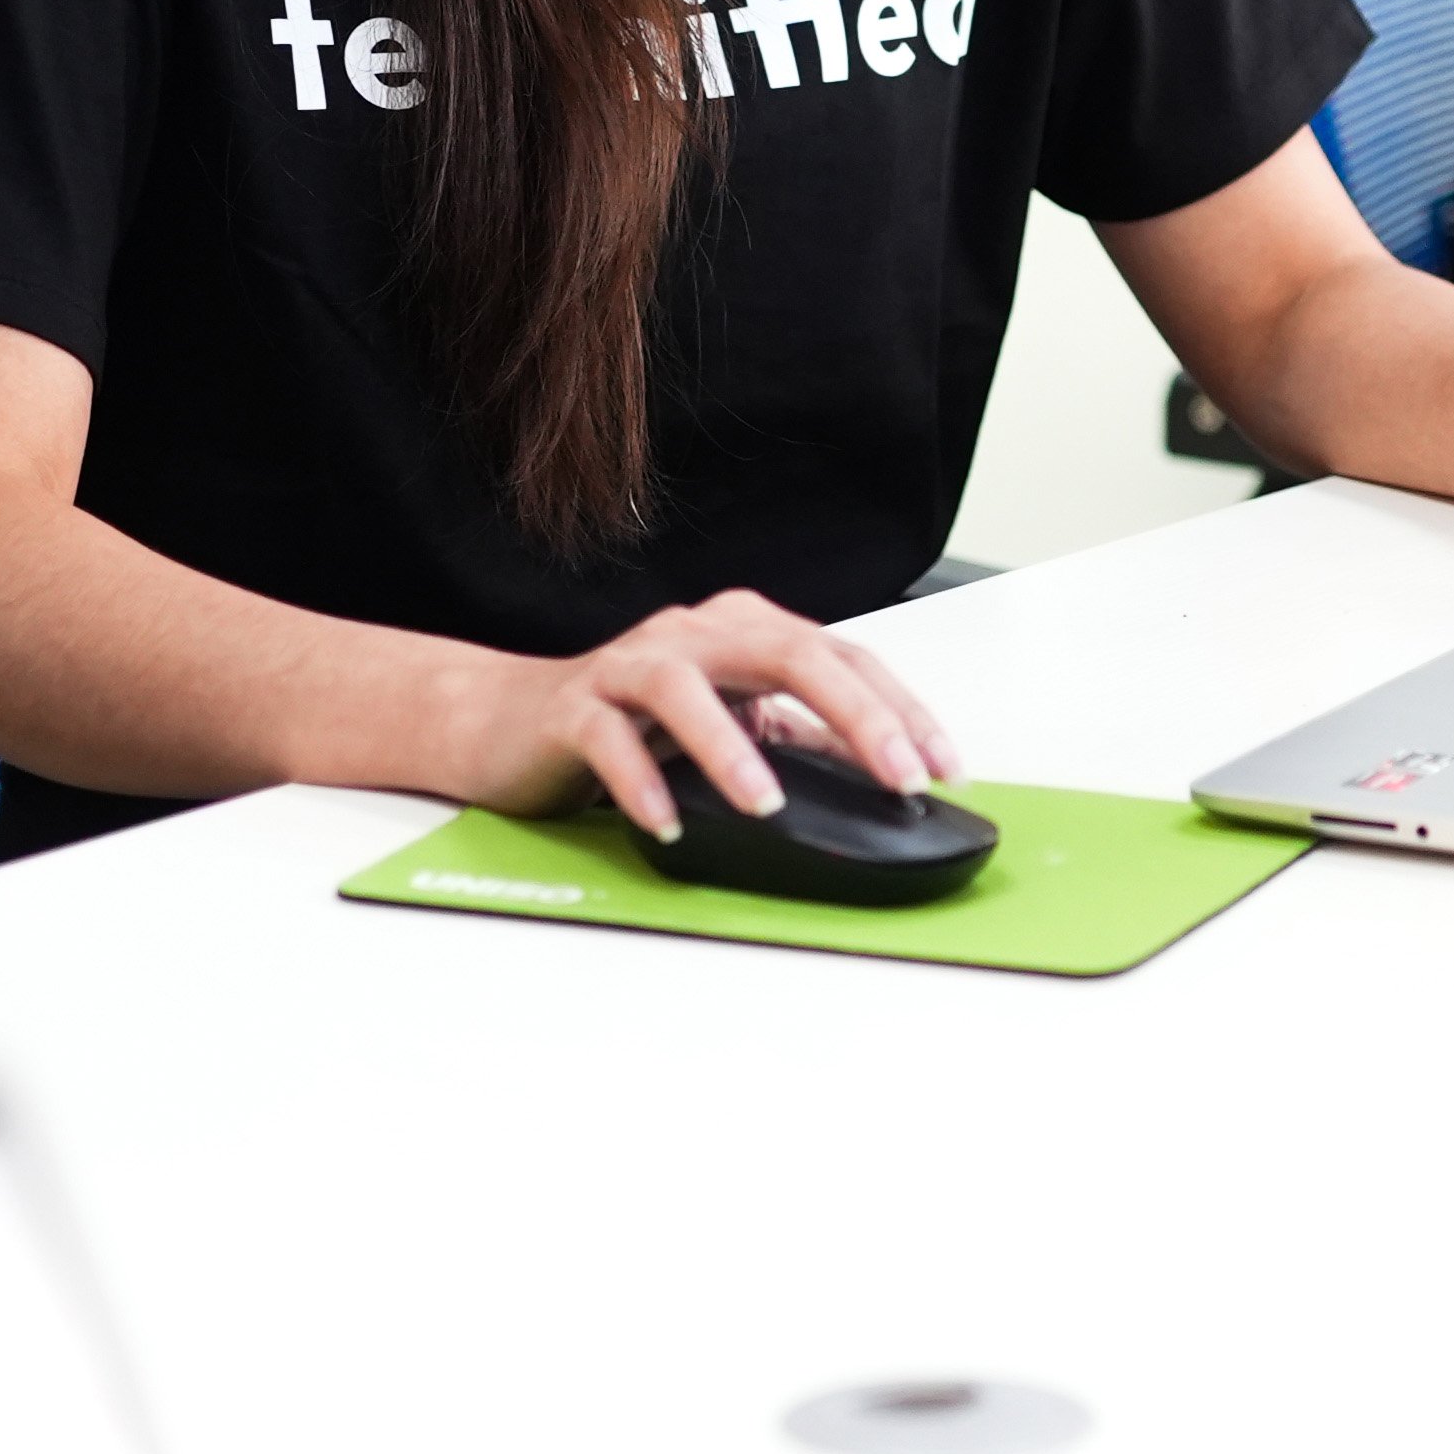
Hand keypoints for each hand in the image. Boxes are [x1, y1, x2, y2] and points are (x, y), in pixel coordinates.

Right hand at [439, 591, 954, 836]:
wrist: (507, 721)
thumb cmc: (629, 721)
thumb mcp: (731, 722)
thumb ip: (798, 733)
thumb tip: (881, 762)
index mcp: (743, 631)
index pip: (842, 657)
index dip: (900, 709)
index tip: (946, 767)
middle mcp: (693, 634)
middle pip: (787, 653)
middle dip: (855, 717)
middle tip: (900, 777)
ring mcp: (629, 665)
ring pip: (685, 687)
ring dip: (731, 749)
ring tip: (767, 805)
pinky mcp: (573, 708)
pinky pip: (609, 739)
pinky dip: (640, 782)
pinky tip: (666, 823)